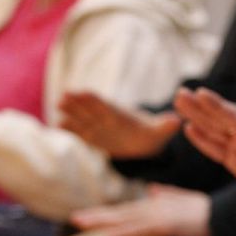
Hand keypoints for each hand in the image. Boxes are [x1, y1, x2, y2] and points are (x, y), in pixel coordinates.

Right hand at [59, 92, 181, 158]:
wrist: (145, 142)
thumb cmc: (152, 134)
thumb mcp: (161, 131)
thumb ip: (166, 126)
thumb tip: (177, 121)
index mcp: (121, 115)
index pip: (106, 105)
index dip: (95, 100)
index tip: (83, 93)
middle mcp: (107, 118)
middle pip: (91, 109)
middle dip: (78, 103)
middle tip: (63, 96)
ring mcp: (98, 126)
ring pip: (82, 119)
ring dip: (71, 114)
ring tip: (58, 108)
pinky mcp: (93, 137)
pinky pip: (80, 132)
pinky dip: (71, 129)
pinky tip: (58, 125)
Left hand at [70, 184, 210, 235]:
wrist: (224, 216)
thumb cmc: (207, 212)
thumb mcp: (185, 201)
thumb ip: (169, 195)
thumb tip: (154, 190)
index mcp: (157, 205)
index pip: (127, 210)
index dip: (107, 213)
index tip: (87, 216)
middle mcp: (154, 208)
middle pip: (121, 213)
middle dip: (98, 216)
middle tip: (74, 218)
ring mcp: (160, 215)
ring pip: (126, 219)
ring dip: (103, 221)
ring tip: (82, 223)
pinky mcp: (168, 225)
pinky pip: (142, 229)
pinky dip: (126, 232)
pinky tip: (110, 235)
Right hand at [176, 87, 235, 211]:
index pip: (235, 118)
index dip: (218, 107)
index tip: (201, 93)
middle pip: (220, 120)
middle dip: (200, 107)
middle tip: (180, 92)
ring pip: (215, 131)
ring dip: (197, 118)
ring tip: (180, 103)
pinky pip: (216, 149)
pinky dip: (203, 140)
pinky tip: (189, 129)